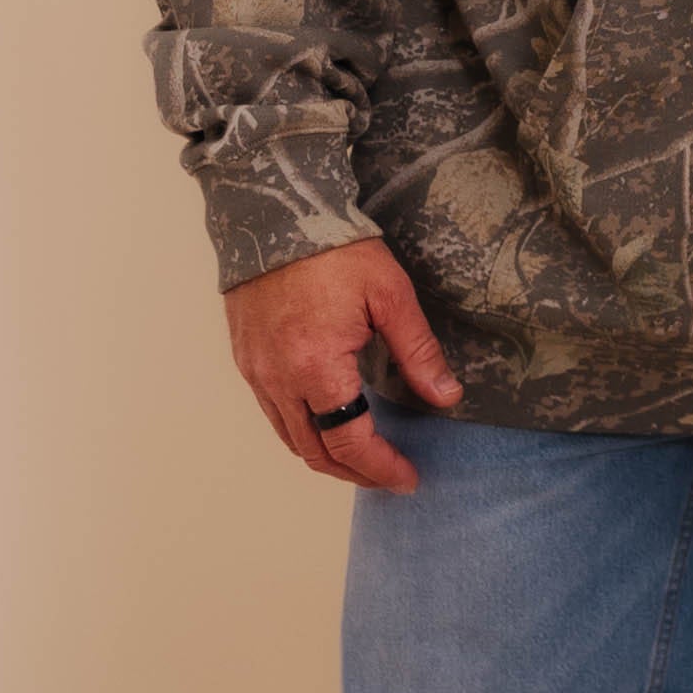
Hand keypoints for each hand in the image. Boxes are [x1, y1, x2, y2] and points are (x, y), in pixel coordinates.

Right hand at [226, 238, 460, 492]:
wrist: (275, 214)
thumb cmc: (335, 250)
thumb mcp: (391, 296)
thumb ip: (418, 353)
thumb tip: (446, 397)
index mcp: (316, 367)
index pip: (350, 441)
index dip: (380, 467)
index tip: (408, 478)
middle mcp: (278, 379)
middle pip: (315, 451)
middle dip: (355, 472)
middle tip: (391, 476)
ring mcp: (256, 371)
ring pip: (289, 438)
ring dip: (326, 456)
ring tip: (364, 459)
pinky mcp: (246, 359)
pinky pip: (273, 413)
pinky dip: (302, 432)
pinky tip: (328, 425)